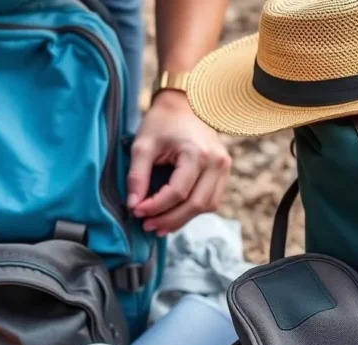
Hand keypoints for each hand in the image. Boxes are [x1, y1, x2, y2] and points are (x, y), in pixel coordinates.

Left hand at [126, 91, 230, 236]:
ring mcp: (224, 167)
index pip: (177, 193)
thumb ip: (137, 176)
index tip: (136, 211)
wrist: (184, 104)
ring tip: (159, 225)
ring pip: (207, 206)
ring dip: (183, 219)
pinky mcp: (224, 172)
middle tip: (147, 226)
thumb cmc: (162, 122)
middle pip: (195, 205)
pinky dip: (193, 210)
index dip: (156, 207)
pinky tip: (174, 214)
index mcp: (197, 153)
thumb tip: (133, 205)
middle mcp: (216, 162)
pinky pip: (211, 200)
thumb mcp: (143, 145)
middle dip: (169, 219)